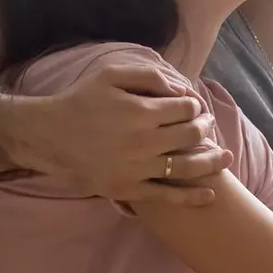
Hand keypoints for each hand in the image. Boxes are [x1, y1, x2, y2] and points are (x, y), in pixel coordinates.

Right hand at [7, 63, 231, 203]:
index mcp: (140, 111)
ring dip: (211, 161)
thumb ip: (148, 76)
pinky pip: (167, 196)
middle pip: (190, 135)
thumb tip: (180, 89)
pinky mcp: (128, 189)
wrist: (47, 136)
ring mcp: (137, 168)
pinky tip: (210, 195)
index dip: (195, 106)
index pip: (185, 109)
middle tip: (209, 126)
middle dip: (205, 128)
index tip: (194, 107)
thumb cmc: (79, 101)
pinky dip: (191, 197)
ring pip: (187, 166)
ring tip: (225, 157)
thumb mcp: (110, 75)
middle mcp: (143, 141)